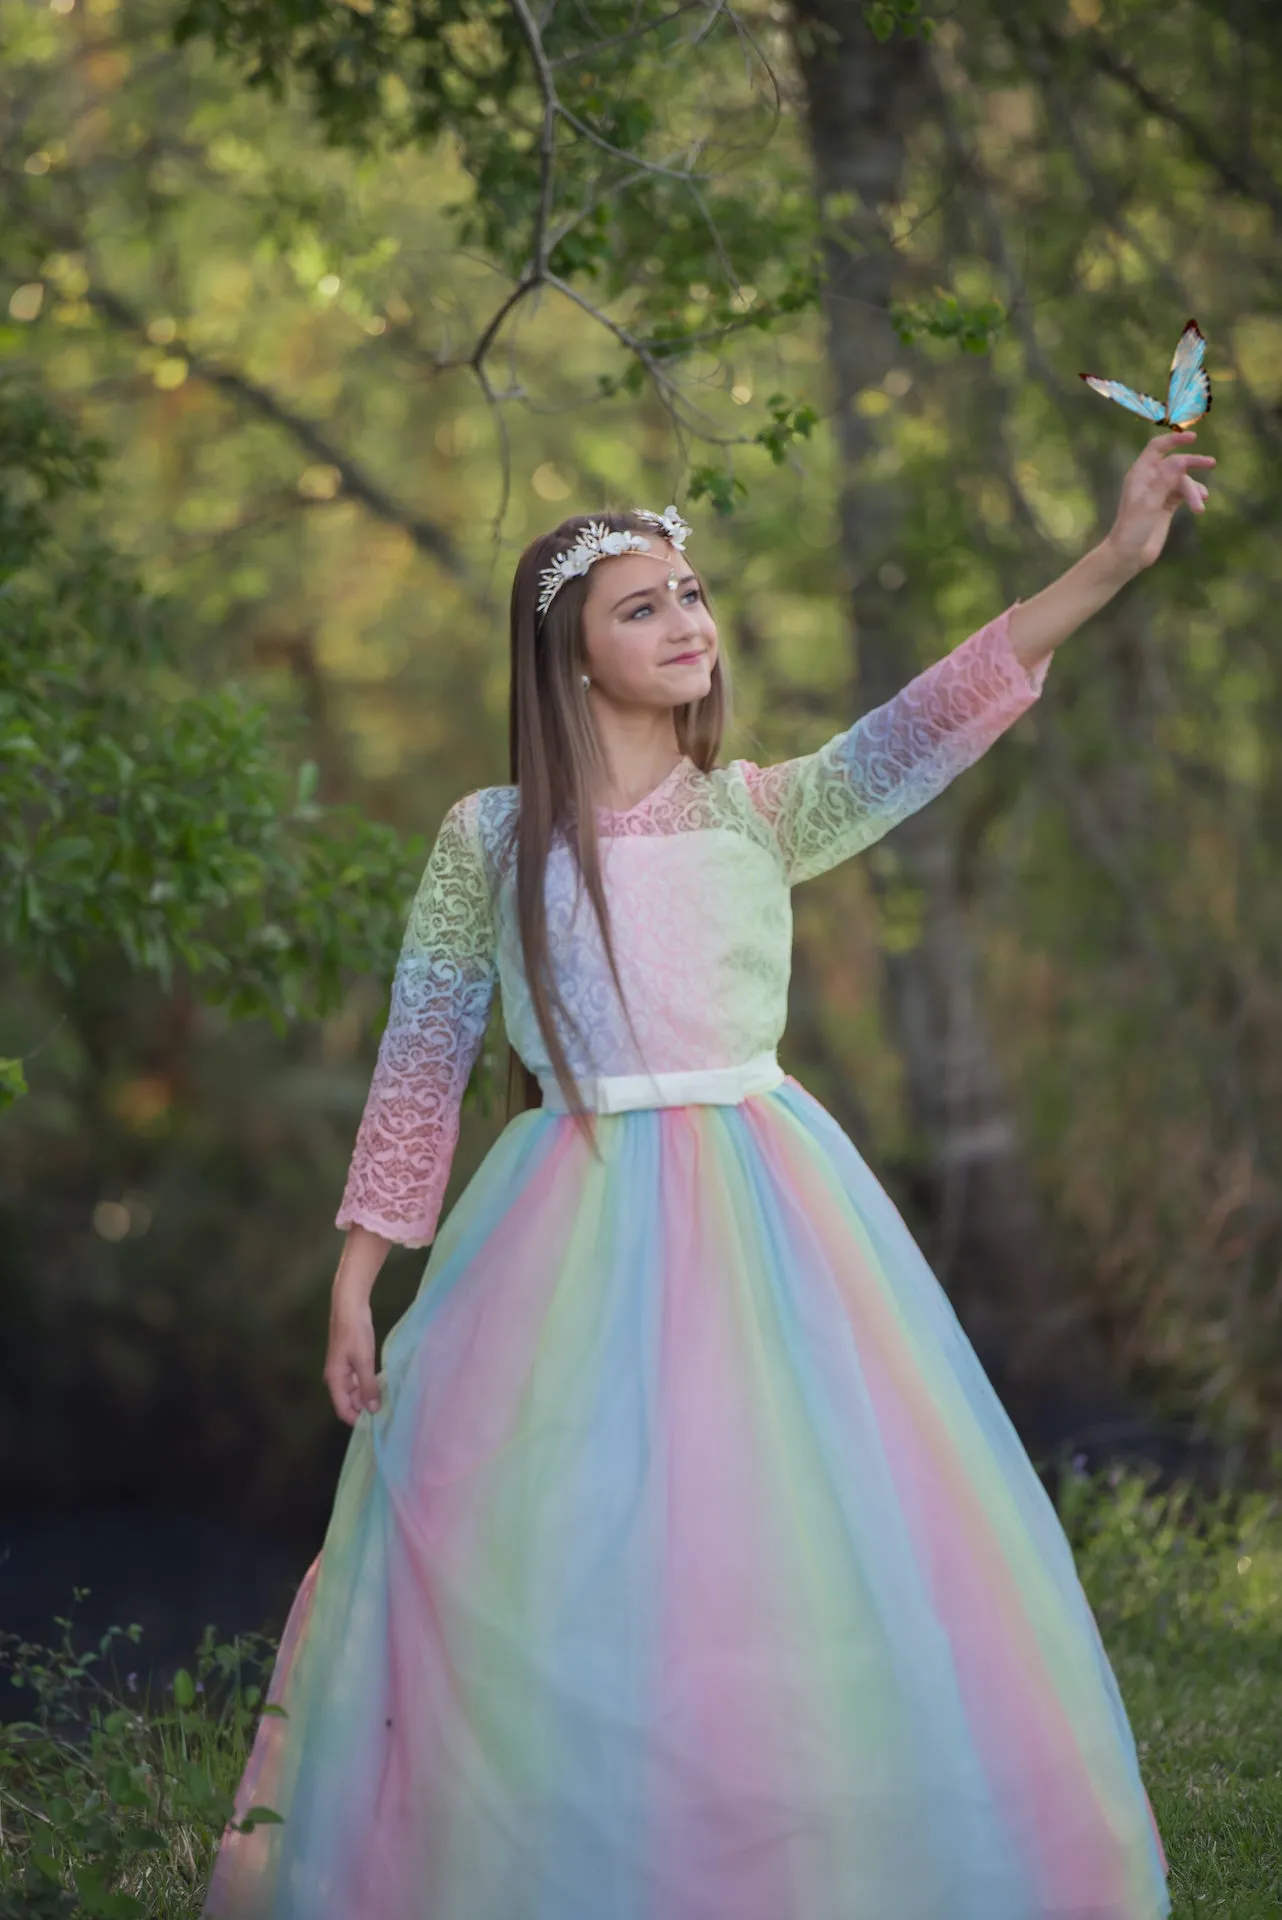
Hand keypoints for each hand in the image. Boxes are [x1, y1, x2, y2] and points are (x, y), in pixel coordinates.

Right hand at [324, 1281, 380, 1425]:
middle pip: (350, 1402)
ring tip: (388, 1403)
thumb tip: (373, 1410)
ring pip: (356, 1391)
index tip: (377, 1426)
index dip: (358, 1420)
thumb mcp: (363, 1361)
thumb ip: (368, 1386)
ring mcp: (343, 1370)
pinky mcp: (351, 1361)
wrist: (349, 1306)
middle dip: (366, 1409)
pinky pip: (359, 1380)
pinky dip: (370, 1385)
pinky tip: (384, 1387)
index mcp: (334, 1380)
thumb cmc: (354, 1333)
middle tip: (387, 1415)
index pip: (343, 1410)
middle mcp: (336, 1378)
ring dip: (369, 1397)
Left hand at [1104, 430, 1215, 576]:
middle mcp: (1149, 480)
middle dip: (1193, 463)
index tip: (1193, 438)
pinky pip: (1184, 493)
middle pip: (1175, 463)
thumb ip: (1164, 482)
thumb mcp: (1149, 504)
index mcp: (1140, 474)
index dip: (1174, 439)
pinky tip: (1201, 505)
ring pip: (1182, 481)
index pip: (1157, 448)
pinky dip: (1193, 497)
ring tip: (1200, 506)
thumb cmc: (1132, 529)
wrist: (1128, 555)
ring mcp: (1159, 492)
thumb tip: (1180, 460)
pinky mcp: (1166, 505)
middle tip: (1211, 463)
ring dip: (1193, 491)